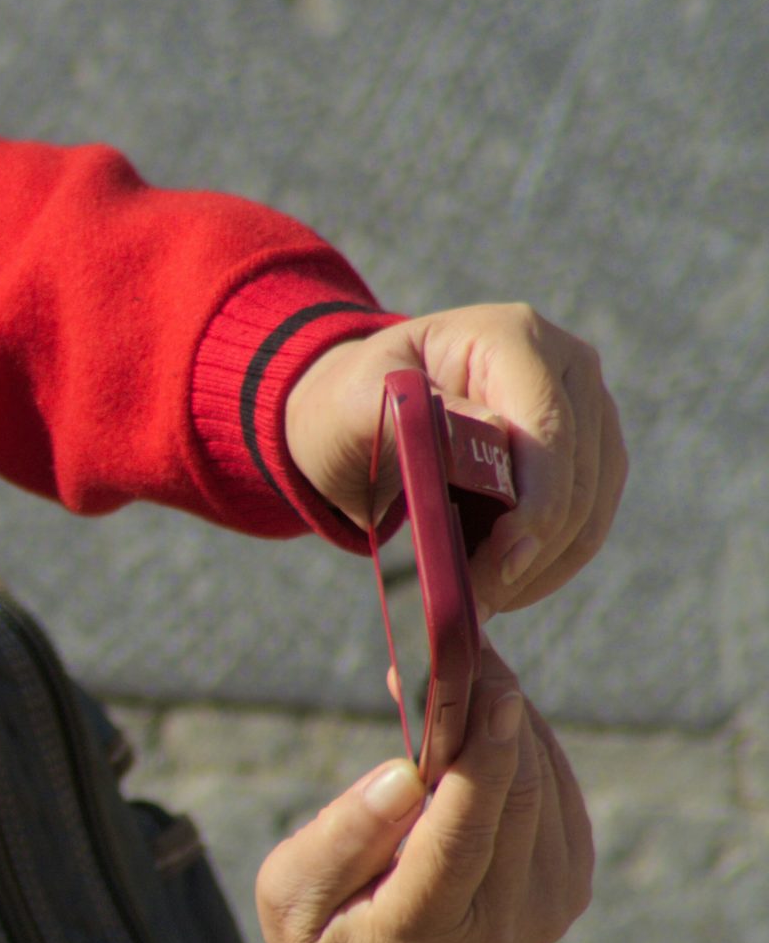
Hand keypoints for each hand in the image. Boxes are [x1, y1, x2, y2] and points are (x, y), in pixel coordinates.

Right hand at [255, 639, 593, 942]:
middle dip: (492, 709)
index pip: (464, 837)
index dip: (482, 759)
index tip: (491, 686)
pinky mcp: (568, 882)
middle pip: (514, 796)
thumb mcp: (291, 893)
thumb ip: (337, 839)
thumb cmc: (323, 932)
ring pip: (542, 781)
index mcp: (425, 930)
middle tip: (460, 642)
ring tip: (461, 671)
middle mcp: (503, 922)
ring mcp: (547, 905)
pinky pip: (555, 787)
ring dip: (506, 717)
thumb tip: (402, 773)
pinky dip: (521, 741)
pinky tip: (483, 721)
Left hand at [283, 303, 628, 618]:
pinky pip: (587, 523)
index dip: (534, 505)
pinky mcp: (590, 455)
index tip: (497, 566)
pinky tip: (500, 589)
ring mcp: (588, 410)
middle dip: (529, 551)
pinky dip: (546, 566)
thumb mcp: (354, 405)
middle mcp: (567, 366)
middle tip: (473, 604)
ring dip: (540, 568)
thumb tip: (488, 434)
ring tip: (479, 602)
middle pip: (579, 477)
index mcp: (513, 338)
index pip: (548, 430)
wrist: (362, 411)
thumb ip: (412, 416)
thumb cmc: (352, 405)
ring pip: (592, 508)